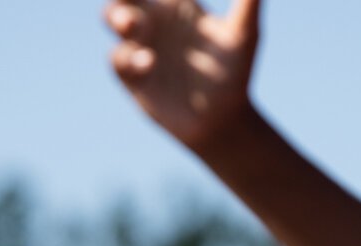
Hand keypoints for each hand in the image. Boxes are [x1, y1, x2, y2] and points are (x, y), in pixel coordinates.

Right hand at [104, 0, 261, 151]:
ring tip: (133, 24)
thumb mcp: (245, 33)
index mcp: (178, 3)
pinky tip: (149, 62)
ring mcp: (140, 45)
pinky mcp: (132, 76)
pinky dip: (130, 58)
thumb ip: (248, 0)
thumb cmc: (235, 72)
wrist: (223, 119)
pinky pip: (119, 59)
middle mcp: (154, 19)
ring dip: (118, 16)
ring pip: (112, 17)